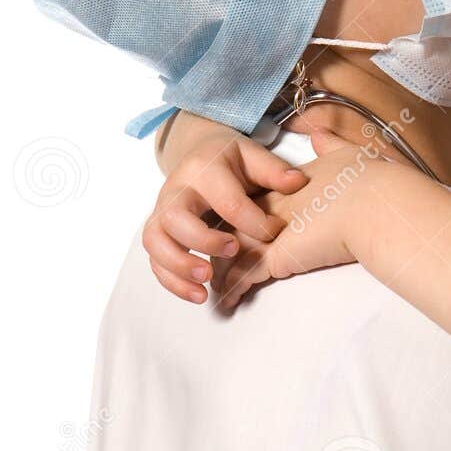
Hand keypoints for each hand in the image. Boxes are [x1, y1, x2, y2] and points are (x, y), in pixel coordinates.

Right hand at [142, 130, 308, 301]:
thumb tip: (297, 182)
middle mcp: (176, 190)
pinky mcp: (157, 232)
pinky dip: (172, 281)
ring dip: (179, 267)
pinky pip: (154, 260)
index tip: (276, 231)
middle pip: (175, 217)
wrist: (198, 155)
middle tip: (232, 252)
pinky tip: (198, 295)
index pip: (228, 201)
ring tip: (205, 288)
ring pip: (155, 241)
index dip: (255, 222)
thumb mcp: (253, 156)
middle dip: (202, 240)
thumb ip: (274, 170)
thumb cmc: (230, 161)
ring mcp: (162, 211)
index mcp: (204, 169)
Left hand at [214, 127, 384, 311]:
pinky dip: (233, 289)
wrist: (373, 203)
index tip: (239, 225)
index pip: (258, 200)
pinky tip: (224, 301)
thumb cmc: (369, 182)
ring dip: (224, 269)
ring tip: (213, 285)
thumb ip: (330, 145)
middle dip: (225, 240)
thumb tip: (318, 132)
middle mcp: (276, 206)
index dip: (248, 213)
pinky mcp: (279, 257)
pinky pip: (246, 275)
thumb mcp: (347, 155)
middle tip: (215, 257)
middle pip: (238, 223)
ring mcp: (274, 232)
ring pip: (235, 250)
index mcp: (290, 185)